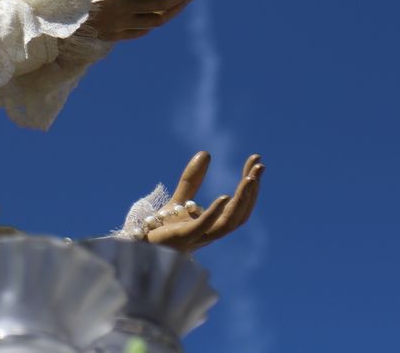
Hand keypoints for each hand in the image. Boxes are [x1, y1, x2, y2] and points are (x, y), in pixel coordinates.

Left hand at [143, 152, 262, 252]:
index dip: (250, 185)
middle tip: (259, 166)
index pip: (239, 206)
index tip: (256, 160)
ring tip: (249, 180)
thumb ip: (192, 180)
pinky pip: (204, 227)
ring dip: (242, 202)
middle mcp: (211, 233)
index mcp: (213, 225)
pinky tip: (224, 196)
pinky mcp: (182, 238)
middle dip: (252, 191)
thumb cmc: (161, 229)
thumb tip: (206, 153)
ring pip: (229, 223)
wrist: (139, 246)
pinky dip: (215, 212)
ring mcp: (198, 237)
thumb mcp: (179, 200)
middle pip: (240, 215)